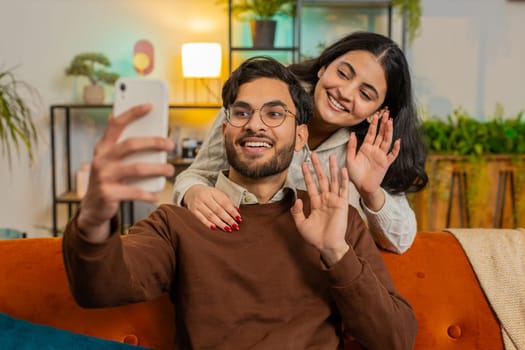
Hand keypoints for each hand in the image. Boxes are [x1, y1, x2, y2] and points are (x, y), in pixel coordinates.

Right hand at [78, 104, 174, 240]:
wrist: (93, 207)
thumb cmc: (111, 178)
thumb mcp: (115, 161)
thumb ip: (128, 148)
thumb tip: (155, 133)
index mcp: (103, 146)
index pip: (116, 124)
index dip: (132, 113)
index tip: (150, 105)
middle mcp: (101, 158)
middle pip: (130, 145)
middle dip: (153, 142)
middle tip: (170, 144)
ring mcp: (103, 176)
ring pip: (136, 168)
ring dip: (157, 168)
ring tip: (170, 170)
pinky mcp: (107, 193)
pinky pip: (133, 191)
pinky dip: (147, 193)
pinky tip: (156, 194)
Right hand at [183, 185, 241, 231]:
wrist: (191, 191)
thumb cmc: (207, 194)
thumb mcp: (217, 193)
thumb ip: (226, 201)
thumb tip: (236, 211)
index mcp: (213, 192)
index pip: (224, 202)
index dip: (232, 211)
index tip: (239, 218)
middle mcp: (205, 197)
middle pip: (218, 210)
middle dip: (228, 219)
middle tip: (235, 226)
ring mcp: (198, 204)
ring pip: (210, 215)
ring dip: (220, 223)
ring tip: (228, 229)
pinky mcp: (193, 210)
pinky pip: (201, 219)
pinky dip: (208, 224)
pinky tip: (214, 228)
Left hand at [291, 153, 349, 265]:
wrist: (328, 246)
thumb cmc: (315, 237)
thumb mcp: (301, 224)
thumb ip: (297, 212)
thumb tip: (297, 199)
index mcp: (315, 203)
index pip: (311, 185)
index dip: (307, 175)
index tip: (304, 164)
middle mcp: (325, 199)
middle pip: (321, 179)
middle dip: (318, 167)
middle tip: (314, 154)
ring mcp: (334, 201)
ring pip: (333, 181)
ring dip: (332, 169)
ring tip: (331, 156)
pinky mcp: (342, 204)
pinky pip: (344, 190)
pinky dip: (343, 179)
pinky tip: (343, 169)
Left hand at [346, 109, 399, 209]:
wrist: (361, 187)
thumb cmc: (354, 174)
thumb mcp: (349, 159)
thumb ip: (351, 147)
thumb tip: (352, 134)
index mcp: (365, 148)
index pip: (371, 133)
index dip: (373, 124)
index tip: (375, 114)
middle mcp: (374, 150)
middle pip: (380, 134)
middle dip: (383, 124)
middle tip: (386, 112)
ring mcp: (381, 156)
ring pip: (386, 141)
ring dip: (389, 131)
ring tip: (390, 121)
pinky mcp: (385, 164)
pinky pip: (392, 155)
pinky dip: (396, 149)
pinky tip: (398, 141)